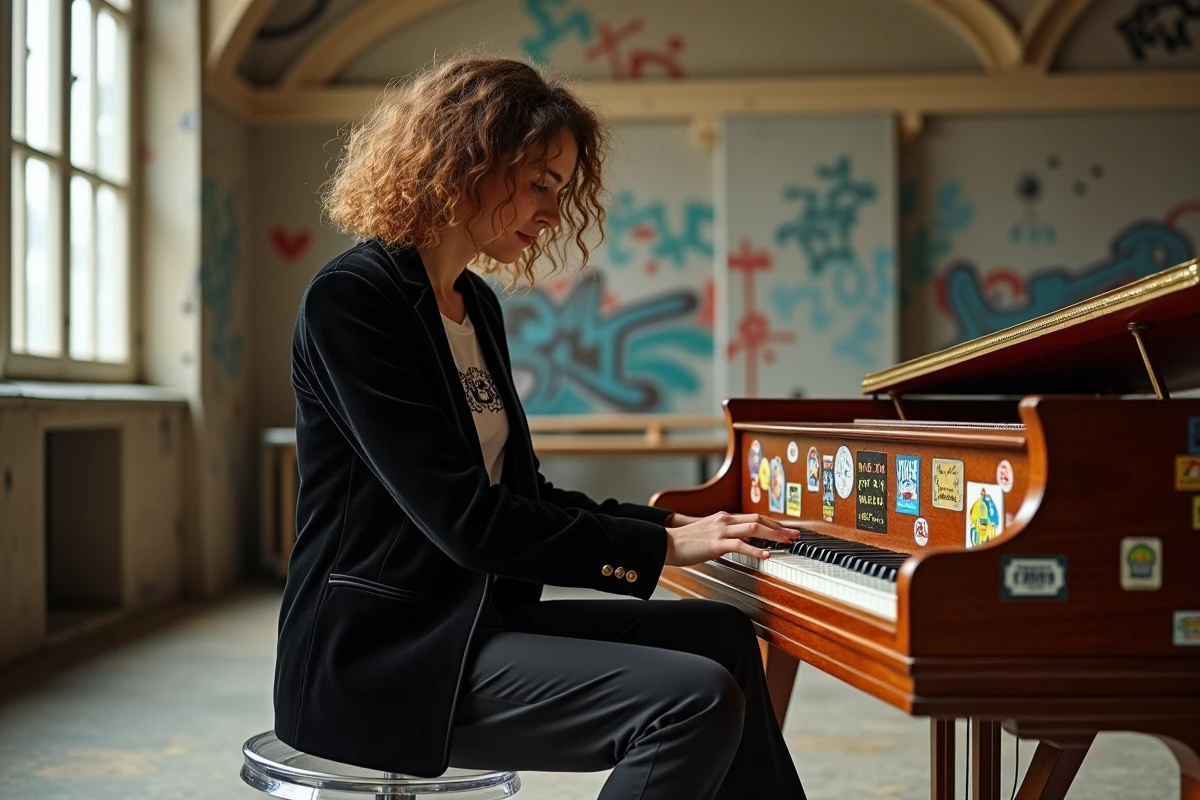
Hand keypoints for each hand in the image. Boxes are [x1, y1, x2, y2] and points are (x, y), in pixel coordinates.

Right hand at [663, 512, 797, 567]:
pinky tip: (766, 555)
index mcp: (724, 517)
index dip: (772, 523)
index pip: (754, 517)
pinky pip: (740, 545)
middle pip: (758, 520)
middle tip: (794, 535)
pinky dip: (756, 550)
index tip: (786, 530)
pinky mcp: (715, 543)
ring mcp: (721, 530)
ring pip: (754, 528)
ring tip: (787, 542)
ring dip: (774, 535)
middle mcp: (725, 520)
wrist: (666, 542)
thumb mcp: (708, 534)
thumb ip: (724, 536)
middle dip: (779, 527)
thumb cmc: (685, 542)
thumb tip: (738, 544)